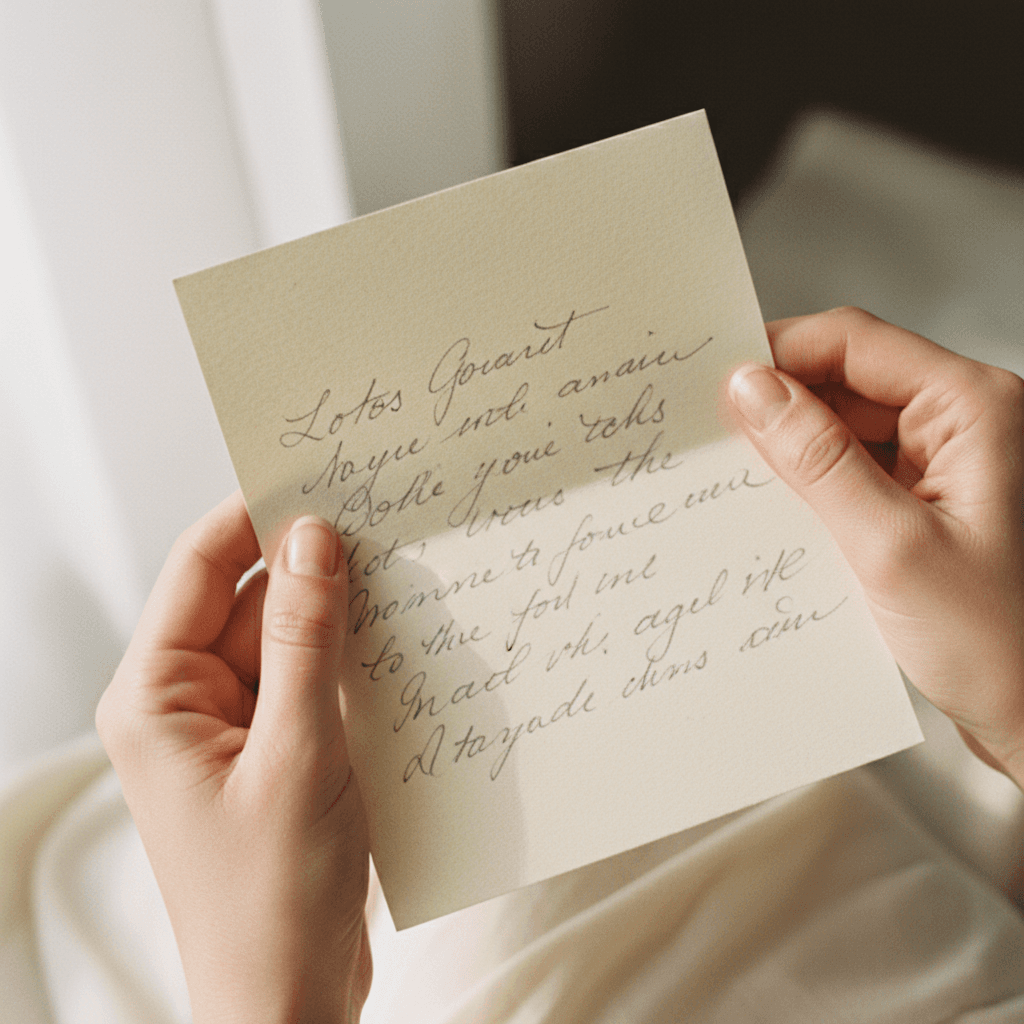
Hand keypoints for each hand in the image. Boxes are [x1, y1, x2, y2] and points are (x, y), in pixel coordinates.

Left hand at [96, 493, 370, 1022]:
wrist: (289, 1002)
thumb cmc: (270, 898)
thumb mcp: (297, 754)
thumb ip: (305, 640)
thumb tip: (313, 538)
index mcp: (156, 696)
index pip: (202, 567)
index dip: (258, 514)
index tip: (322, 477)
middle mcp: (189, 701)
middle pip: (254, 598)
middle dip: (318, 567)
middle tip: (390, 525)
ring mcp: (236, 726)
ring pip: (292, 637)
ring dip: (344, 616)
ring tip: (408, 582)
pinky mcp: (279, 748)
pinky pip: (314, 679)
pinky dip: (353, 660)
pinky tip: (402, 646)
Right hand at [727, 308, 1023, 787]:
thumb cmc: (1001, 646)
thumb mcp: (890, 546)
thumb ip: (817, 460)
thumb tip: (753, 391)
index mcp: (975, 408)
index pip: (854, 343)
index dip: (779, 355)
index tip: (717, 384)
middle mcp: (966, 425)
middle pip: (848, 381)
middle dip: (780, 410)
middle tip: (715, 441)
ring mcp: (948, 467)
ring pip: (847, 428)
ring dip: (795, 454)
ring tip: (743, 487)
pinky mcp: (929, 506)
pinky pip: (857, 473)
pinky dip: (816, 490)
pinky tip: (783, 518)